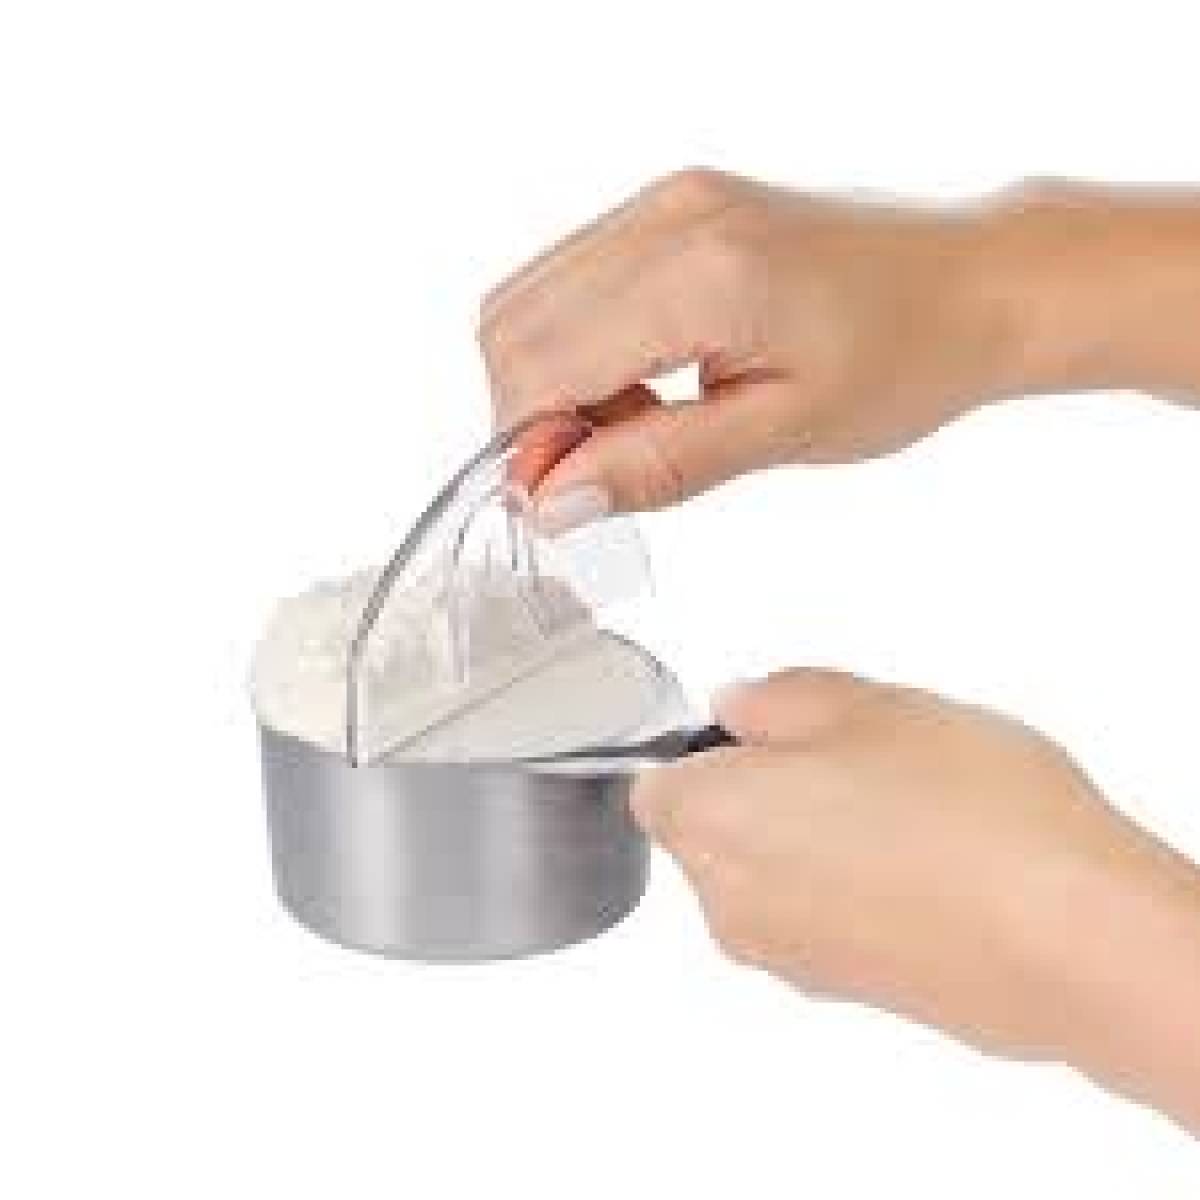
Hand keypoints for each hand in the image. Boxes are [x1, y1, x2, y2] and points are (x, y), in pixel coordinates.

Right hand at [480, 168, 1006, 527]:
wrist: (974, 283)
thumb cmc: (906, 358)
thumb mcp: (785, 433)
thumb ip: (659, 464)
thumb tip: (554, 499)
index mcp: (699, 273)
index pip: (539, 363)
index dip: (527, 446)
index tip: (560, 503)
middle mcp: (668, 217)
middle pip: (512, 325)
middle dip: (532, 415)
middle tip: (606, 470)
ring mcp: (666, 201)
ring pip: (529, 299)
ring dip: (554, 381)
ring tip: (639, 424)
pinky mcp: (674, 205)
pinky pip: (573, 277)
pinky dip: (579, 344)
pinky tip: (646, 379)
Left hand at [633, 669, 1199, 1131]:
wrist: (1069, 941)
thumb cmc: (967, 813)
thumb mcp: (867, 703)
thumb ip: (777, 698)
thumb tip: (737, 707)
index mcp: (710, 819)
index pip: (651, 784)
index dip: (700, 751)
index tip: (757, 733)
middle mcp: (728, 901)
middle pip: (709, 833)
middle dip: (761, 791)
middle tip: (850, 757)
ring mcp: (785, 957)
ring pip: (769, 876)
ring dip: (812, 839)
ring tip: (904, 810)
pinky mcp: (845, 992)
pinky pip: (820, 920)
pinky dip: (850, 889)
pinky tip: (926, 864)